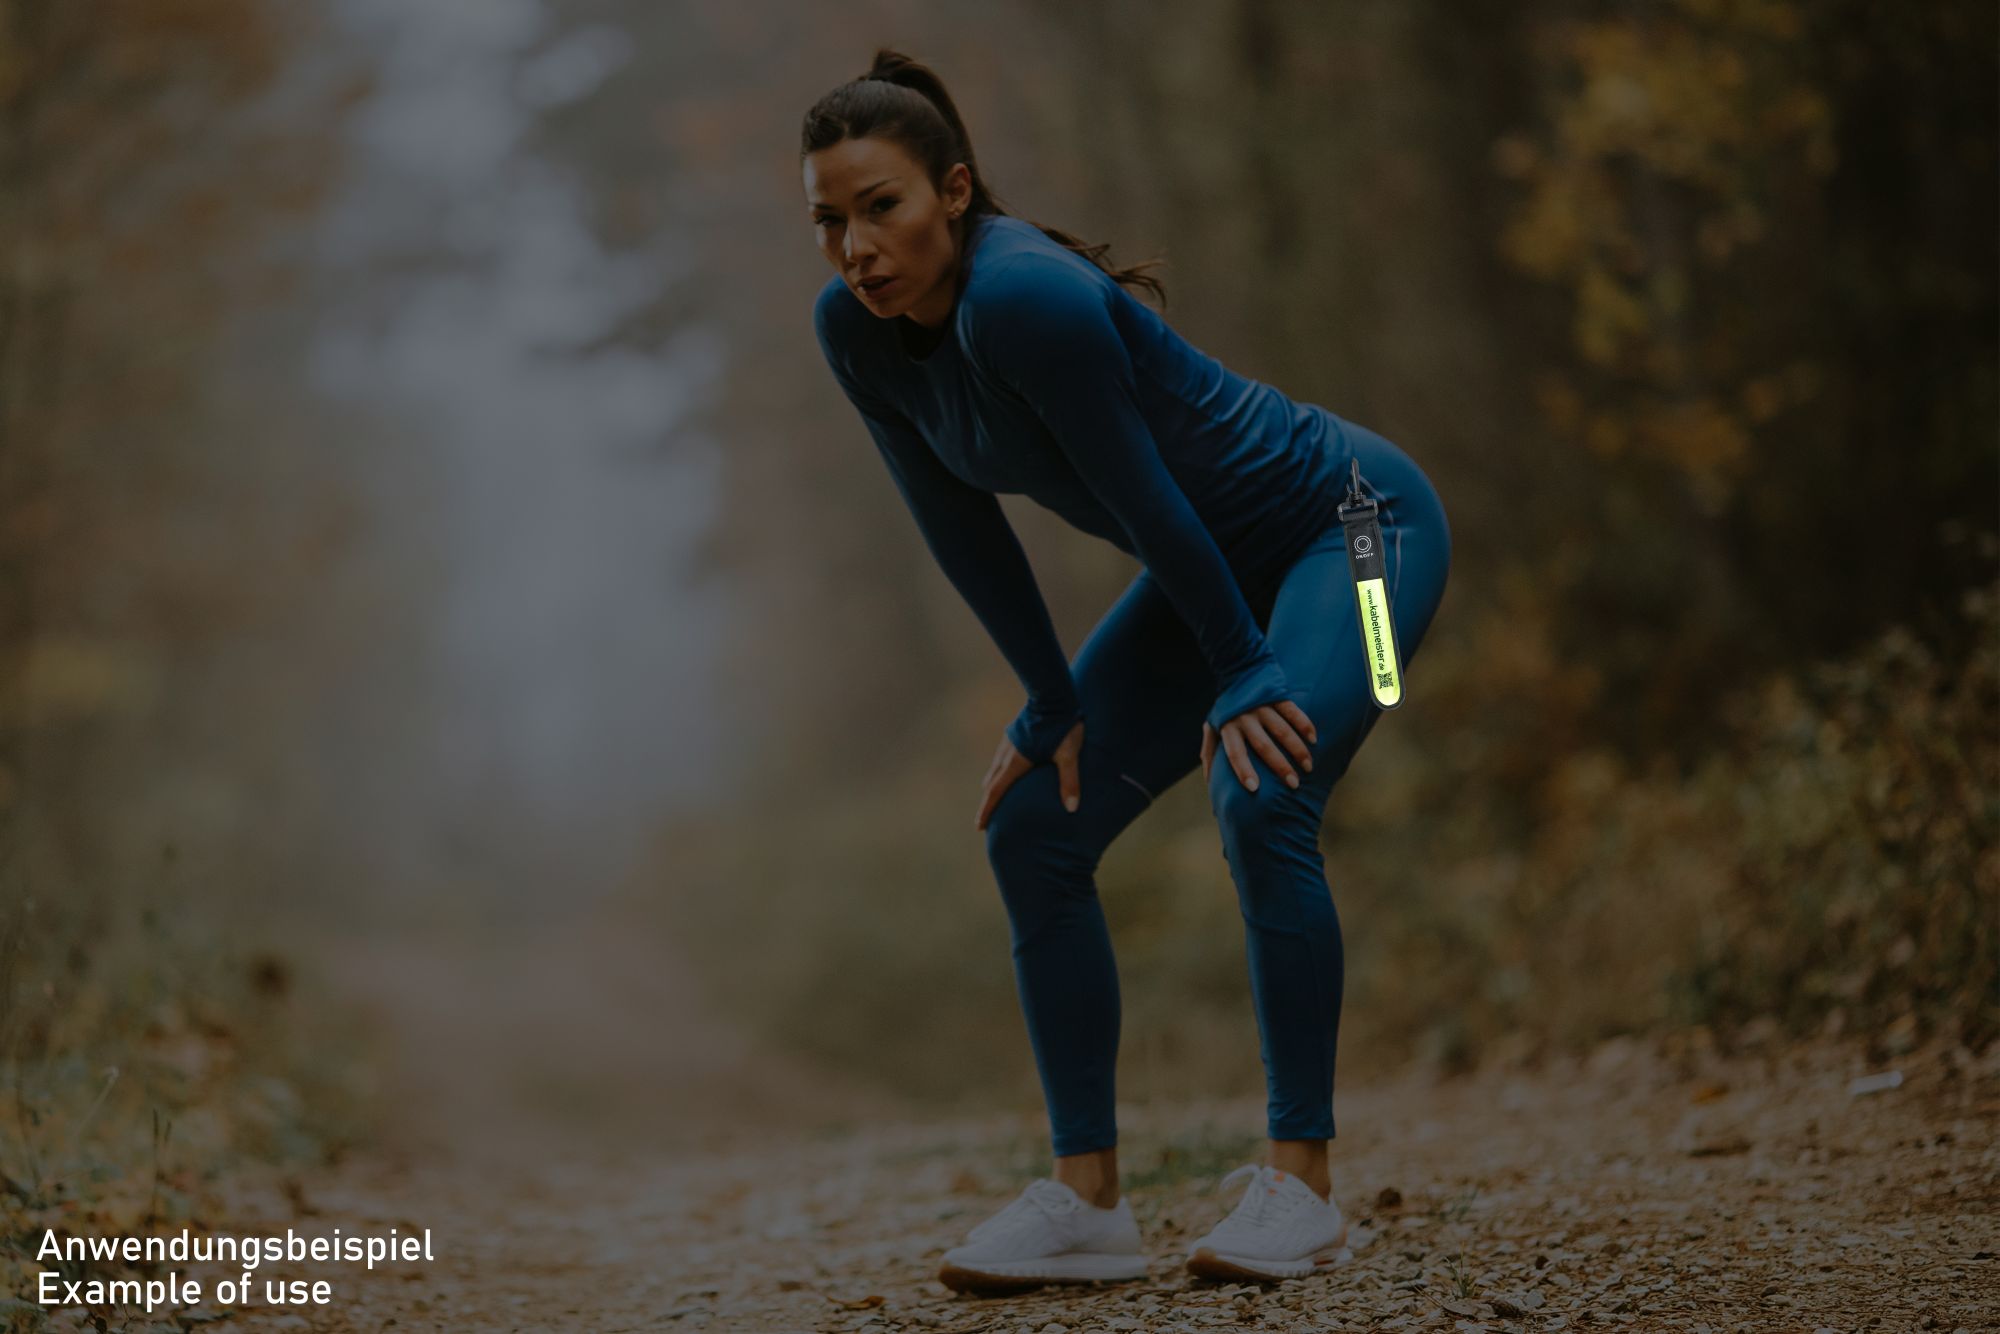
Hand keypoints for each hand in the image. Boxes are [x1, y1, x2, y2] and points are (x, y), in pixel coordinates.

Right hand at [975, 719, 1083, 830]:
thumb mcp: (1068, 755)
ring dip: (993, 785)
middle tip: (986, 818)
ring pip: (995, 769)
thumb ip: (1069, 781)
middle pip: (991, 783)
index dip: (986, 810)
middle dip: (988, 801)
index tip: (979, 827)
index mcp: (1016, 762)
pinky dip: (1000, 771)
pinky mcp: (1013, 733)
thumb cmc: (1061, 725)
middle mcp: (1007, 754)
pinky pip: (1001, 758)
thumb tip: (1072, 808)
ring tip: (994, 797)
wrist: (1052, 695)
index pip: (995, 792)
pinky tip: (1008, 770)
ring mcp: (1008, 742)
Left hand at [1201, 701, 1316, 792]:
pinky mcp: (1277, 697)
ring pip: (1283, 731)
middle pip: (1264, 746)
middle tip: (1294, 784)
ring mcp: (1262, 706)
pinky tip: (1313, 740)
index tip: (1254, 788)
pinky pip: (1293, 712)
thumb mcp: (1212, 727)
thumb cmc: (1226, 709)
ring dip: (1297, 750)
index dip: (1243, 770)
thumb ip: (1209, 753)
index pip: (1235, 753)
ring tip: (1308, 767)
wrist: (1238, 671)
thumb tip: (1209, 781)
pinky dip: (1305, 725)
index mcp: (1228, 728)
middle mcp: (1245, 718)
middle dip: (1280, 767)